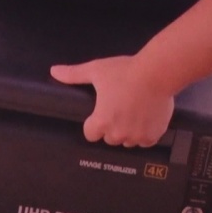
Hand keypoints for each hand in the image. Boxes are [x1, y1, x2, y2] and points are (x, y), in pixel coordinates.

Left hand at [50, 56, 175, 147]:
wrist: (157, 73)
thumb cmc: (126, 71)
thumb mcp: (96, 70)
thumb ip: (73, 75)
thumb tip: (54, 71)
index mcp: (102, 121)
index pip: (90, 134)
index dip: (94, 124)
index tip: (101, 114)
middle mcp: (118, 133)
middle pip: (109, 138)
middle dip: (112, 127)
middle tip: (119, 109)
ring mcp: (136, 136)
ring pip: (127, 141)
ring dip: (128, 131)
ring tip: (133, 111)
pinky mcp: (152, 136)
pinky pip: (144, 142)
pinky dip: (144, 134)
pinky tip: (145, 118)